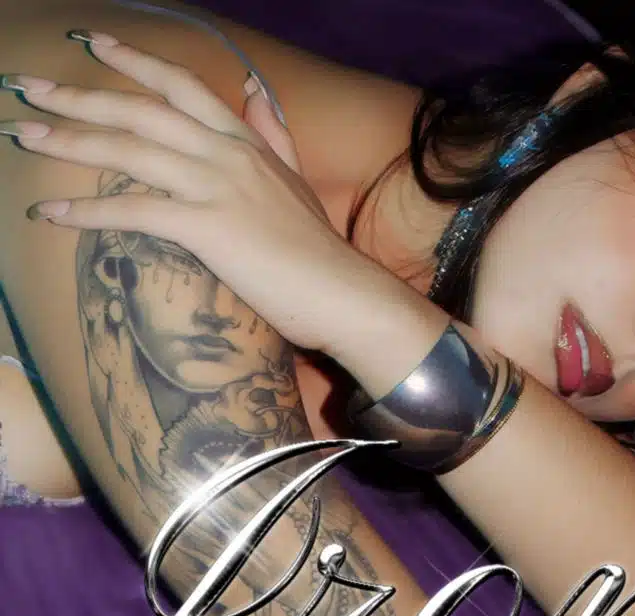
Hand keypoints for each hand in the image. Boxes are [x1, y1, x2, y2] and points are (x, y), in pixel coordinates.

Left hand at [4, 35, 352, 352]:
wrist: (344, 294)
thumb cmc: (320, 252)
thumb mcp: (297, 183)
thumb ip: (274, 136)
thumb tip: (255, 91)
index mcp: (247, 143)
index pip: (185, 88)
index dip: (137, 62)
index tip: (98, 43)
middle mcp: (228, 155)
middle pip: (143, 110)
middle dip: (80, 97)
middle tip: (29, 88)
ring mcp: (218, 187)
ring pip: (130, 151)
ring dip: (70, 142)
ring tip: (24, 136)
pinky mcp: (209, 227)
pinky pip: (135, 211)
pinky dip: (87, 212)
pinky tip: (51, 212)